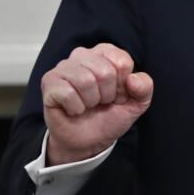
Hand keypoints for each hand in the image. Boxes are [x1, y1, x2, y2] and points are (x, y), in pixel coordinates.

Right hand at [41, 43, 152, 165]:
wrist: (88, 141)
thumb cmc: (109, 116)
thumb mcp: (136, 103)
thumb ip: (144, 88)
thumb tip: (133, 79)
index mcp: (104, 53)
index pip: (122, 61)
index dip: (123, 85)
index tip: (116, 95)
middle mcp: (82, 55)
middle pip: (105, 71)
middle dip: (107, 95)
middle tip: (100, 102)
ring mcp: (63, 68)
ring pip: (85, 81)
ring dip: (91, 102)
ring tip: (87, 105)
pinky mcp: (49, 82)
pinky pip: (68, 93)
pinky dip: (75, 108)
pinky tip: (74, 109)